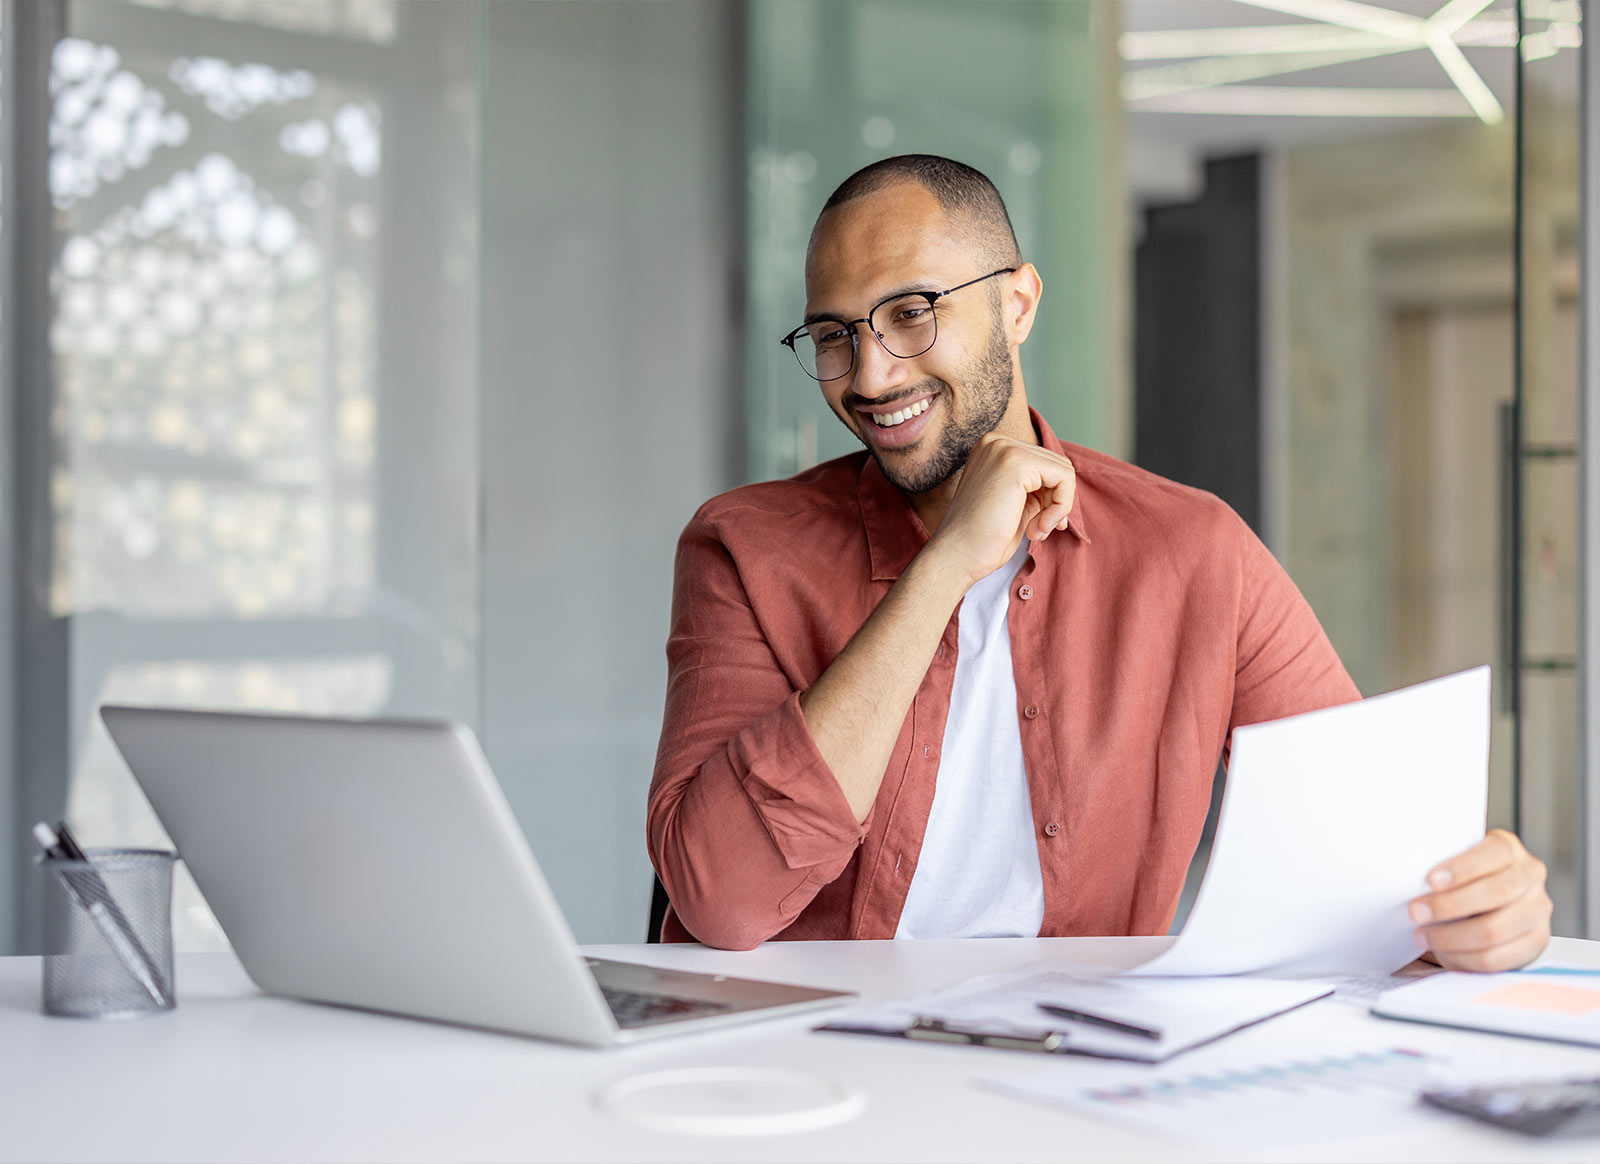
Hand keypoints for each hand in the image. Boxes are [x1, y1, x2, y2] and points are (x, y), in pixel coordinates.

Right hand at [926, 433, 1074, 587]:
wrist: (957, 556)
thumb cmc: (982, 538)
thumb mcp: (1014, 502)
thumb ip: (1035, 486)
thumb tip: (1067, 482)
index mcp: (992, 448)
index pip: (1045, 463)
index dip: (1051, 496)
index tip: (1041, 524)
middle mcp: (996, 441)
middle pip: (1057, 464)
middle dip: (1057, 501)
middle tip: (1038, 529)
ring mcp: (1005, 448)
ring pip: (1064, 471)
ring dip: (1059, 507)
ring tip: (1036, 530)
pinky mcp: (1016, 462)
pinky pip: (1064, 478)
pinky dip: (1061, 508)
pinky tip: (1038, 528)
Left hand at [1409, 829, 1551, 971]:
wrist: (1488, 903)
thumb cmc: (1462, 878)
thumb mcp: (1455, 864)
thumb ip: (1442, 868)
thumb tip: (1409, 878)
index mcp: (1508, 848)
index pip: (1493, 854)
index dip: (1462, 868)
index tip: (1430, 880)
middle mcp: (1530, 877)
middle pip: (1496, 893)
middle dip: (1449, 905)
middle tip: (1415, 912)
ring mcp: (1538, 911)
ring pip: (1494, 930)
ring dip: (1451, 936)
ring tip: (1423, 935)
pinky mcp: (1535, 942)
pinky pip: (1496, 957)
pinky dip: (1464, 957)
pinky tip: (1443, 951)